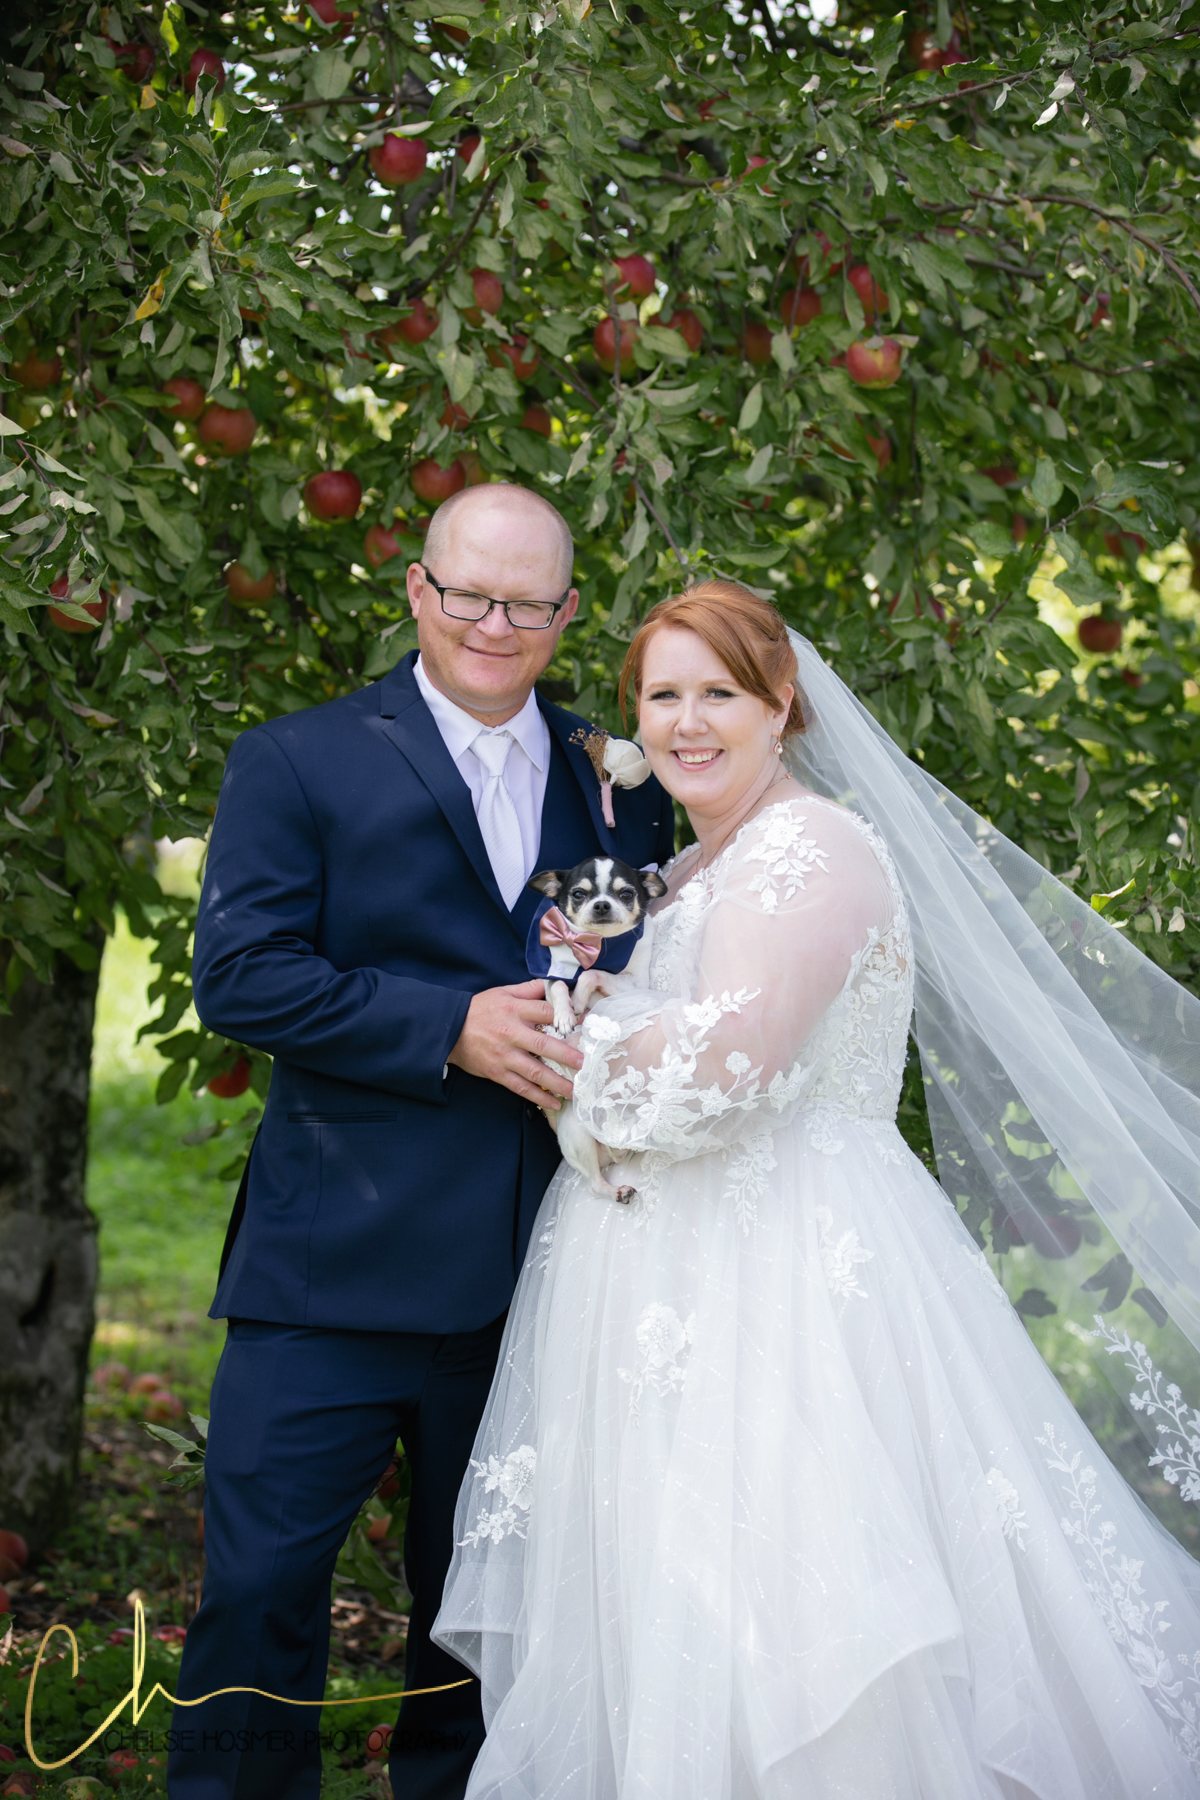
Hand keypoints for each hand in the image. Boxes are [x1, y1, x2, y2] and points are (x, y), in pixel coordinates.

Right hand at [447, 980, 583, 1108]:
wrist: (448, 1029)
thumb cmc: (479, 1010)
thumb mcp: (503, 992)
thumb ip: (528, 990)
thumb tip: (553, 985)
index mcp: (515, 1010)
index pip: (546, 1012)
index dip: (566, 1018)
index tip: (584, 1027)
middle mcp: (511, 1033)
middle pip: (544, 1045)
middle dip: (568, 1056)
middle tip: (586, 1064)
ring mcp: (504, 1055)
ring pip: (535, 1072)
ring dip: (558, 1083)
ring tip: (576, 1090)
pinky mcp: (497, 1073)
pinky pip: (521, 1087)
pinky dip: (538, 1096)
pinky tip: (554, 1102)